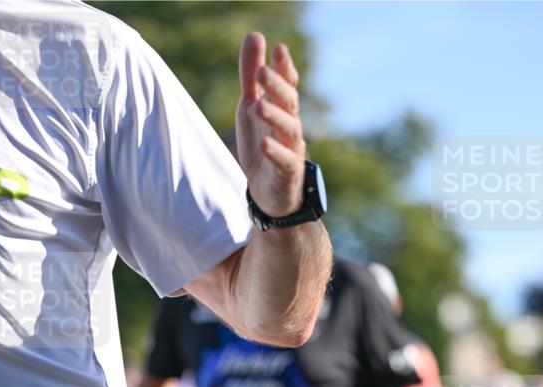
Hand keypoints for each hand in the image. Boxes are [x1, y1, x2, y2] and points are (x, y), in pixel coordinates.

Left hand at [236, 32, 305, 217]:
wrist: (270, 195)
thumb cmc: (262, 147)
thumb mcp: (250, 107)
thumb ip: (250, 76)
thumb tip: (255, 35)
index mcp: (282, 110)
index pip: (287, 85)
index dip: (284, 68)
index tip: (278, 49)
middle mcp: (290, 127)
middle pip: (289, 104)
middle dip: (277, 87)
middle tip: (262, 71)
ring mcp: (292, 151)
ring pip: (288, 131)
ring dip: (274, 117)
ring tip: (258, 106)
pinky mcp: (288, 175)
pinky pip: (285, 162)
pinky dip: (276, 153)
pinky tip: (265, 144)